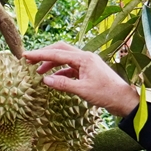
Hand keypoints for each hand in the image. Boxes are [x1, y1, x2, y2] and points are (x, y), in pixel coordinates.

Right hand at [21, 42, 140, 116]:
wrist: (124, 100)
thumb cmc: (107, 94)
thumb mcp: (83, 90)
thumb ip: (63, 84)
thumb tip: (45, 80)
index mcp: (84, 58)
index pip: (57, 54)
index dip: (40, 55)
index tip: (25, 55)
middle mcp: (85, 57)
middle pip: (60, 50)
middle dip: (44, 54)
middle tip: (29, 60)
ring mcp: (87, 63)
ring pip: (65, 58)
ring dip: (51, 63)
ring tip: (38, 71)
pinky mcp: (88, 71)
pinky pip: (71, 67)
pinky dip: (60, 71)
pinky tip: (53, 78)